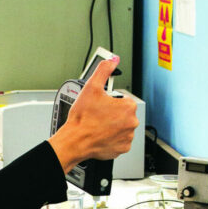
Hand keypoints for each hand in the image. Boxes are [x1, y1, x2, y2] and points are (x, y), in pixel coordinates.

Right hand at [48, 56, 138, 172]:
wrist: (76, 141)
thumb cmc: (83, 118)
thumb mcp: (91, 87)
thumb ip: (103, 70)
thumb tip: (112, 60)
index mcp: (129, 107)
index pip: (123, 100)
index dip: (111, 101)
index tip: (101, 105)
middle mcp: (132, 122)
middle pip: (123, 114)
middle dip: (112, 114)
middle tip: (98, 115)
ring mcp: (128, 137)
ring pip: (122, 127)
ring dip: (113, 126)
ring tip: (98, 125)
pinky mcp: (123, 148)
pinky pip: (119, 141)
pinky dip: (112, 138)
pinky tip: (101, 135)